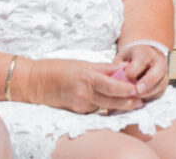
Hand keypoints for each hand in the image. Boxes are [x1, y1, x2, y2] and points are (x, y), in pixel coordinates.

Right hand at [16, 57, 146, 114]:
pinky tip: (109, 104)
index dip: (127, 89)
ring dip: (117, 106)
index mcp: (87, 77)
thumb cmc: (58, 68)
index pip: (112, 85)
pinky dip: (102, 107)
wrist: (33, 83)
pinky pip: (93, 110)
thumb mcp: (82, 63)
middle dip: (128, 103)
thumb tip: (121, 70)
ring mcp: (79, 104)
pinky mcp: (75, 111)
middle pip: (111, 101)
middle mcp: (84, 93)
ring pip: (104, 106)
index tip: (139, 89)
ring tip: (132, 103)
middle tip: (141, 102)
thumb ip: (102, 69)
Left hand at [117, 42, 168, 100]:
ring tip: (135, 97)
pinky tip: (140, 98)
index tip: (121, 81)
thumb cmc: (130, 59)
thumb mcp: (122, 58)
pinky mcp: (164, 82)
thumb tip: (116, 79)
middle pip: (156, 72)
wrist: (145, 55)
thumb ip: (118, 68)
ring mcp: (163, 72)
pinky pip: (160, 91)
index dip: (130, 74)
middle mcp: (157, 61)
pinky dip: (150, 97)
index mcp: (144, 53)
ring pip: (160, 84)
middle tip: (137, 91)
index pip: (140, 62)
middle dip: (146, 83)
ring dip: (147, 93)